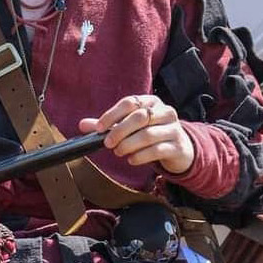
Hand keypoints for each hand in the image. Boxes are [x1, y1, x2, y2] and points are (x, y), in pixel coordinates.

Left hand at [79, 95, 195, 175]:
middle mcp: (165, 112)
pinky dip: (140, 156)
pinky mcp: (177, 146)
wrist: (180, 150)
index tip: (99, 128)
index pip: (130, 103)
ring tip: (119, 152)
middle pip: (139, 117)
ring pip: (148, 134)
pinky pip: (157, 150)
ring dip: (129, 145)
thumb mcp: (130, 127)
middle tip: (108, 144)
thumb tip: (82, 125)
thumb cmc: (151, 134)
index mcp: (151, 102)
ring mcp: (174, 128)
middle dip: (120, 131)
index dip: (112, 115)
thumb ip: (108, 125)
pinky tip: (131, 160)